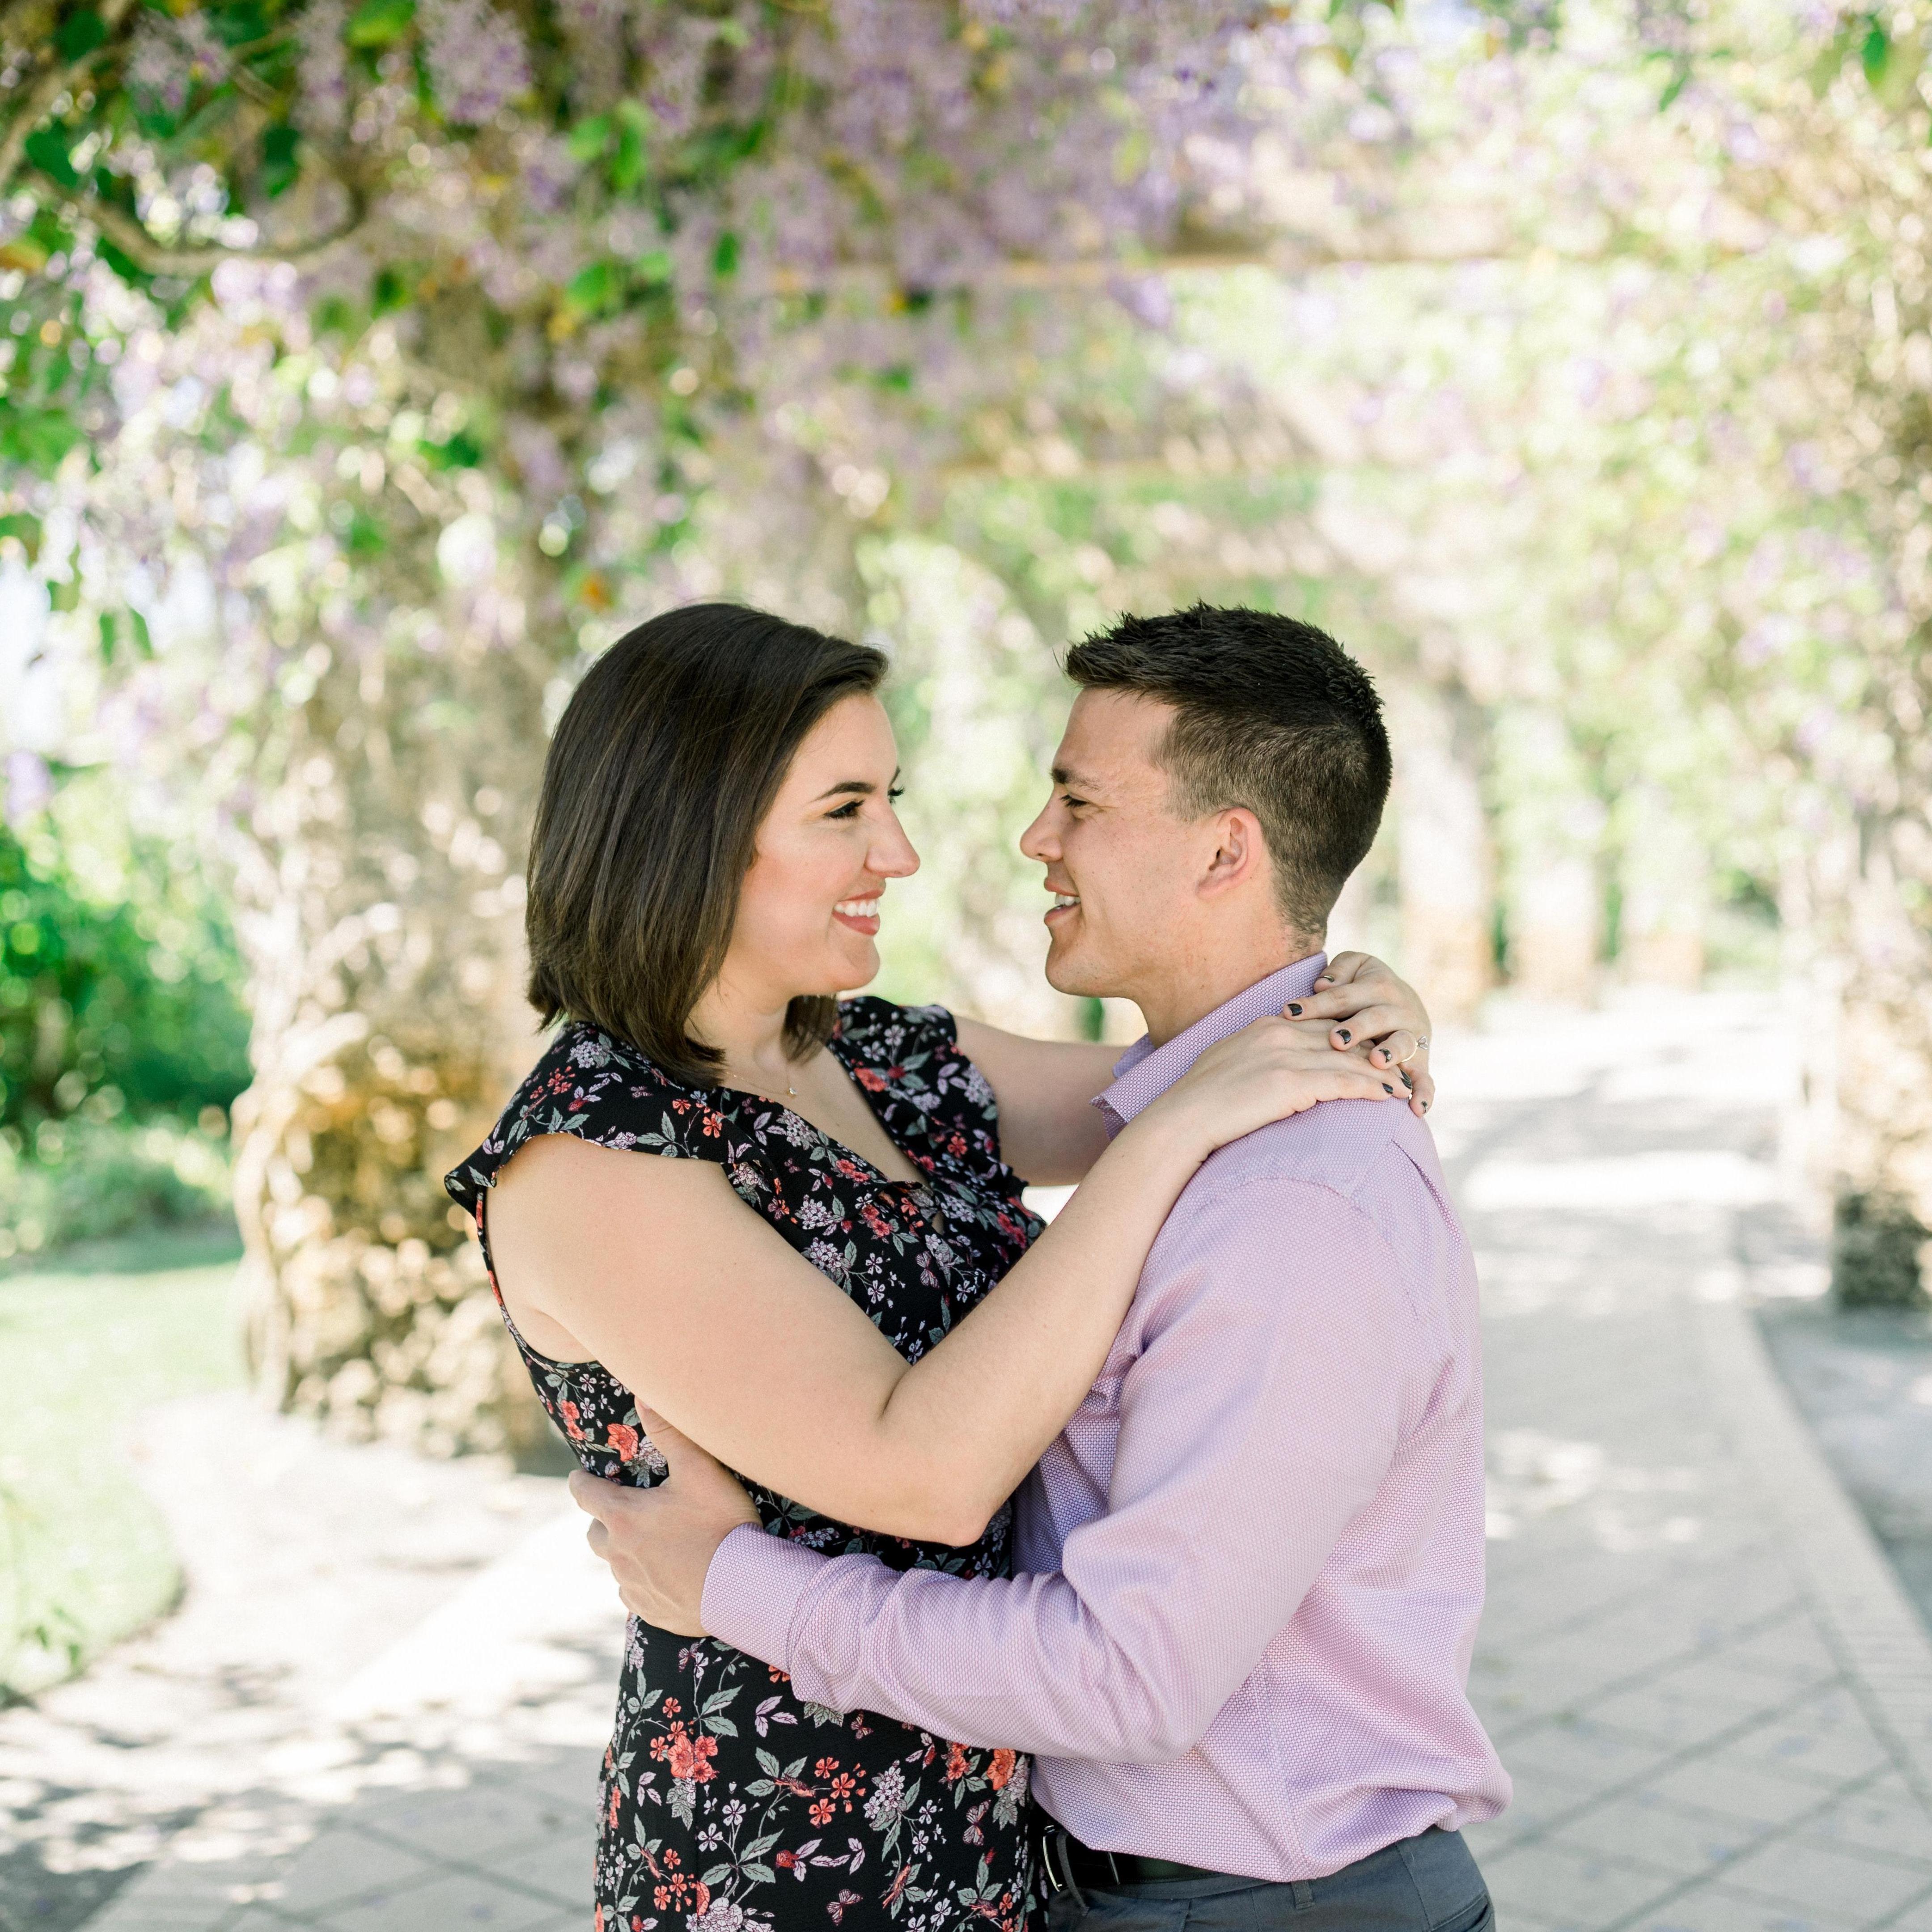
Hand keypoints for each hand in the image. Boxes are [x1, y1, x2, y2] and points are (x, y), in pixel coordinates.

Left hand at [569, 1410, 759, 1636]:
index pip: (584, 1494)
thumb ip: (670, 1433)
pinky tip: (665, 1574)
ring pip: (614, 1564)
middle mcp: (618, 1554)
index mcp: (623, 1517)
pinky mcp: (648, 1610)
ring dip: (624, 1551)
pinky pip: (632, 1592)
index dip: (580, 1482)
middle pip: (594, 1532)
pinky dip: (641, 1580)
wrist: (743, 1590)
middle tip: (625, 1509)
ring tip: (651, 1542)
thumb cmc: (722, 1526)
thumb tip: (644, 1394)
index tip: (580, 1477)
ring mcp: (631, 1585)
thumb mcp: (700, 1471)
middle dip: (603, 1519)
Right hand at [1149, 1012, 1401, 1159]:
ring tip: (1406, 1084)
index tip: (1373, 1051)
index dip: (1352, 1039)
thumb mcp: (1229, 1063)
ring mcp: (1286, 1057)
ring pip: (1350, 1060)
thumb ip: (1255, 1056)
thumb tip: (1267, 1066)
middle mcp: (1279, 1033)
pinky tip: (1391, 1096)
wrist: (1182, 1119)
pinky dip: (1373, 1089)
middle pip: (1343, 1038)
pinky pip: (1345, 1082)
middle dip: (1375, 1051)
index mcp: (1265, 1026)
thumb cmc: (1199, 1101)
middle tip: (1402, 1065)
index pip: (1321, 1026)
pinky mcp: (1291, 1083)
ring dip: (1383, 1072)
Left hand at [1283, 951, 1435, 1116]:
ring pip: (1402, 1043)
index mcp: (1377, 986)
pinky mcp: (1421, 1061)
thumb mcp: (1355, 967)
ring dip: (1390, 1052)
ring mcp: (1411, 1036)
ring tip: (1376, 1061)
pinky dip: (1424, 1093)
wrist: (1405, 1002)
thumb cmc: (1365, 986)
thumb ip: (1340, 971)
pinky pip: (1425, 1078)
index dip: (1317, 1004)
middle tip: (1336, 1039)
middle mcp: (1398, 1010)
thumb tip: (1323, 983)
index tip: (1290, 1012)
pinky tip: (1416, 1109)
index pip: (1342, 997)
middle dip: (1356, 1028)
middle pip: (1374, 1018)